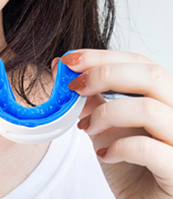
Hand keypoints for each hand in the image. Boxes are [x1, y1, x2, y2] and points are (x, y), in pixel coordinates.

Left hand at [54, 49, 172, 197]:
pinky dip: (118, 147)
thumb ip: (89, 96)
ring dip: (107, 113)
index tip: (70, 60)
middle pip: (152, 76)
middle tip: (75, 86)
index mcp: (167, 99)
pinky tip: (105, 155)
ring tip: (86, 127)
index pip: (140, 63)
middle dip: (105, 74)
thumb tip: (60, 66)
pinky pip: (149, 149)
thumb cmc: (130, 167)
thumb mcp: (105, 125)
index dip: (103, 57)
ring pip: (149, 109)